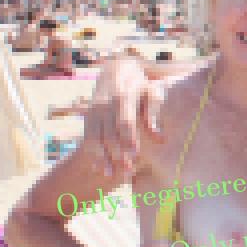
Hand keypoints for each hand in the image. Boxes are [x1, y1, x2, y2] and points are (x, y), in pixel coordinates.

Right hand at [85, 55, 164, 176]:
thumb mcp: (151, 93)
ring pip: (94, 138)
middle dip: (117, 153)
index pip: (124, 121)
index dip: (129, 138)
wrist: (115, 70)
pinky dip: (92, 154)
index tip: (135, 154)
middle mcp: (104, 104)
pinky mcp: (86, 118)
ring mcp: (92, 112)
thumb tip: (159, 138)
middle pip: (109, 133)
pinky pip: (86, 138)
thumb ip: (154, 114)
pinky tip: (99, 168)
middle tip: (128, 170)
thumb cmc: (140, 85)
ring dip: (102, 158)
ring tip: (110, 175)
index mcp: (123, 96)